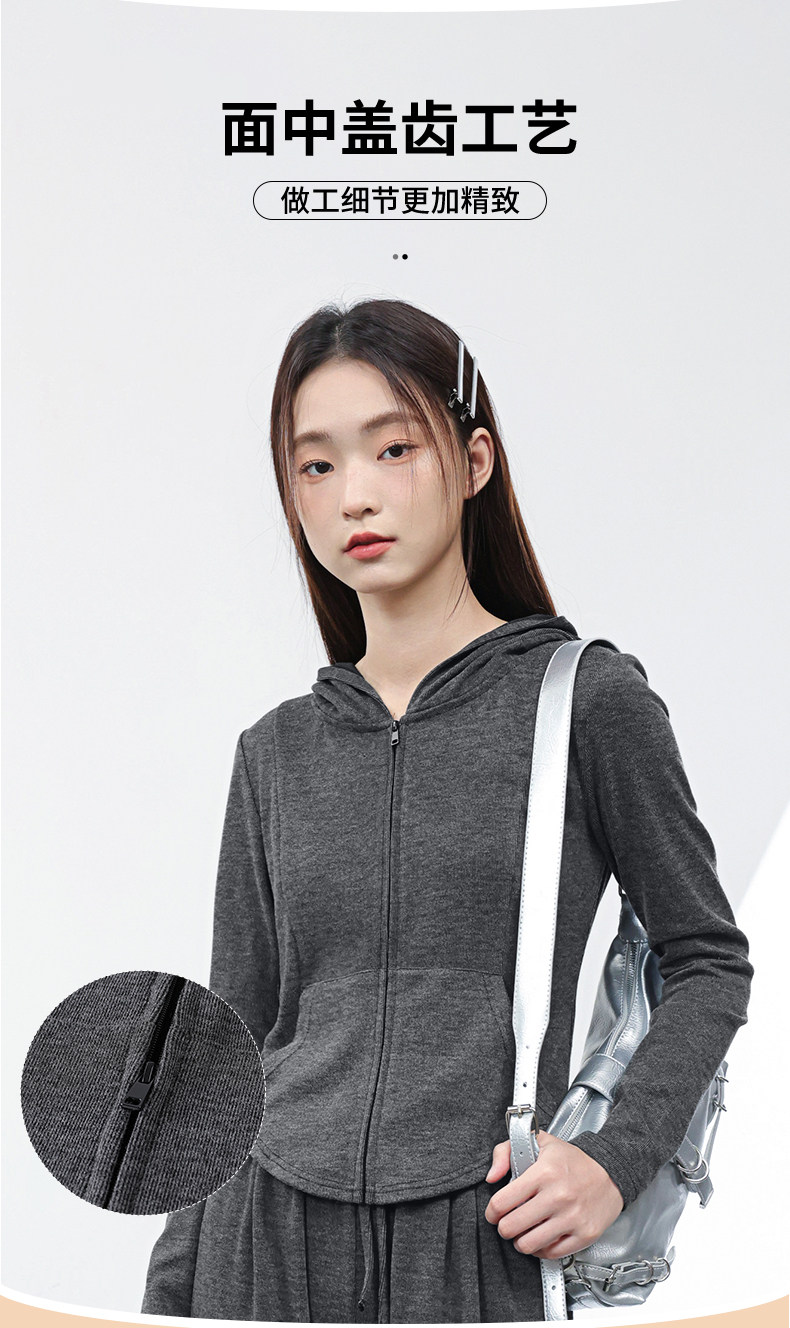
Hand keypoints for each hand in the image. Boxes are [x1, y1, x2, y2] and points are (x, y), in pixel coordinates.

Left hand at [483, 1131, 623, 1259]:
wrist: (611, 1173)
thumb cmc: (573, 1160)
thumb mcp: (538, 1142)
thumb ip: (506, 1152)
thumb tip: (491, 1177)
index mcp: (544, 1172)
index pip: (502, 1202)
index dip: (492, 1211)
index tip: (494, 1213)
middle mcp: (558, 1196)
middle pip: (512, 1227)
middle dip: (504, 1227)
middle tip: (508, 1223)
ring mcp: (572, 1218)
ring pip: (528, 1245)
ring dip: (520, 1241)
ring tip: (523, 1232)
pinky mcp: (584, 1235)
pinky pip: (551, 1254)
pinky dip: (540, 1249)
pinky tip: (541, 1237)